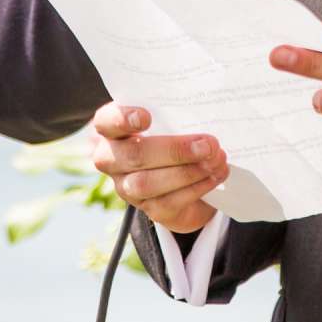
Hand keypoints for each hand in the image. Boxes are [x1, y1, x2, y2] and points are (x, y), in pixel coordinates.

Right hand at [86, 101, 230, 235]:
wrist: (186, 174)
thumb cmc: (175, 134)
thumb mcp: (172, 119)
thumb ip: (177, 113)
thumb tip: (205, 111)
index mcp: (114, 130)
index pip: (106, 121)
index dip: (121, 119)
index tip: (146, 117)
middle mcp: (114, 160)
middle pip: (133, 156)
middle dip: (173, 150)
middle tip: (207, 145)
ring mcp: (128, 188)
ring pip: (147, 184)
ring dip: (186, 172)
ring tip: (215, 160)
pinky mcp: (149, 209)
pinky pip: (168, 202)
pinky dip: (196, 188)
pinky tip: (215, 176)